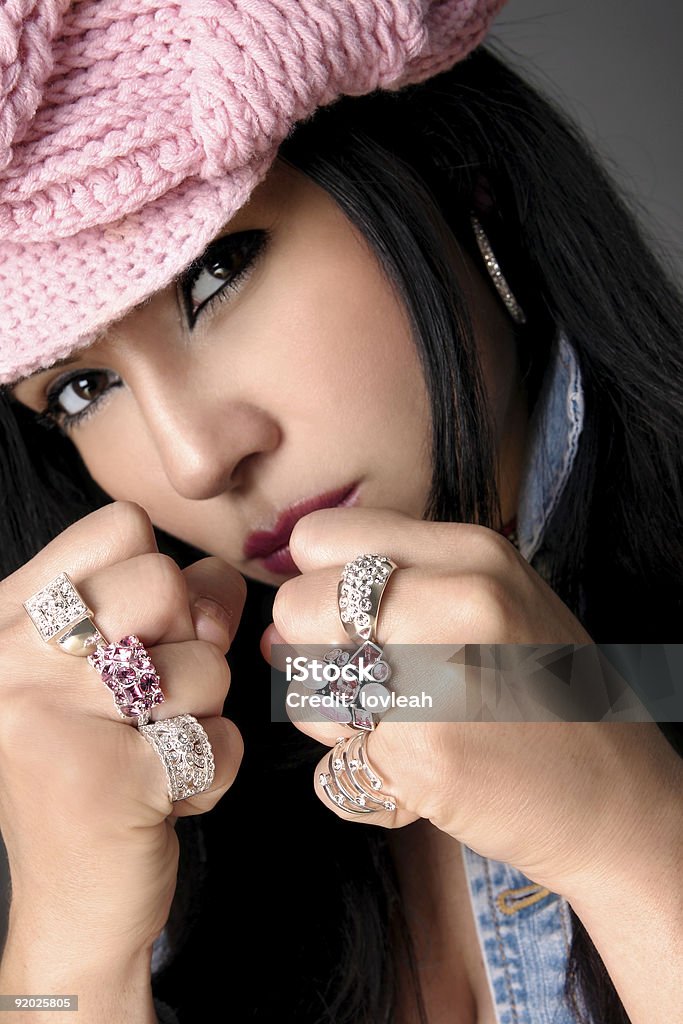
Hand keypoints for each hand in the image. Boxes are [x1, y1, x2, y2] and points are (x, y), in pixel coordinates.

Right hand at [0, 502, 245, 969]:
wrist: (74, 900)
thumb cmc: (102, 764)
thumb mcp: (118, 666)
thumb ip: (175, 603)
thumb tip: (225, 576)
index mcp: (11, 617)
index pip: (120, 524)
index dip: (160, 577)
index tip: (143, 633)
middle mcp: (14, 658)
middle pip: (164, 581)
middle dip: (187, 644)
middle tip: (151, 701)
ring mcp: (51, 717)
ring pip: (205, 664)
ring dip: (203, 715)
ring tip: (154, 750)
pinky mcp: (105, 779)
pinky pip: (222, 738)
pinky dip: (216, 769)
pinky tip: (166, 792)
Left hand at [261, 507, 678, 897]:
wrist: (613, 798)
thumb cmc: (540, 692)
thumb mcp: (492, 600)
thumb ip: (394, 588)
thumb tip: (275, 621)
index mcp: (471, 553)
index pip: (319, 538)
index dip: (316, 581)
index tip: (344, 617)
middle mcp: (457, 603)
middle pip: (297, 606)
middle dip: (312, 651)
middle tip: (366, 680)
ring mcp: (440, 679)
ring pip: (302, 689)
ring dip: (334, 720)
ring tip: (400, 726)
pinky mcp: (424, 758)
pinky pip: (329, 768)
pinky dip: (359, 777)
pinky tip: (416, 774)